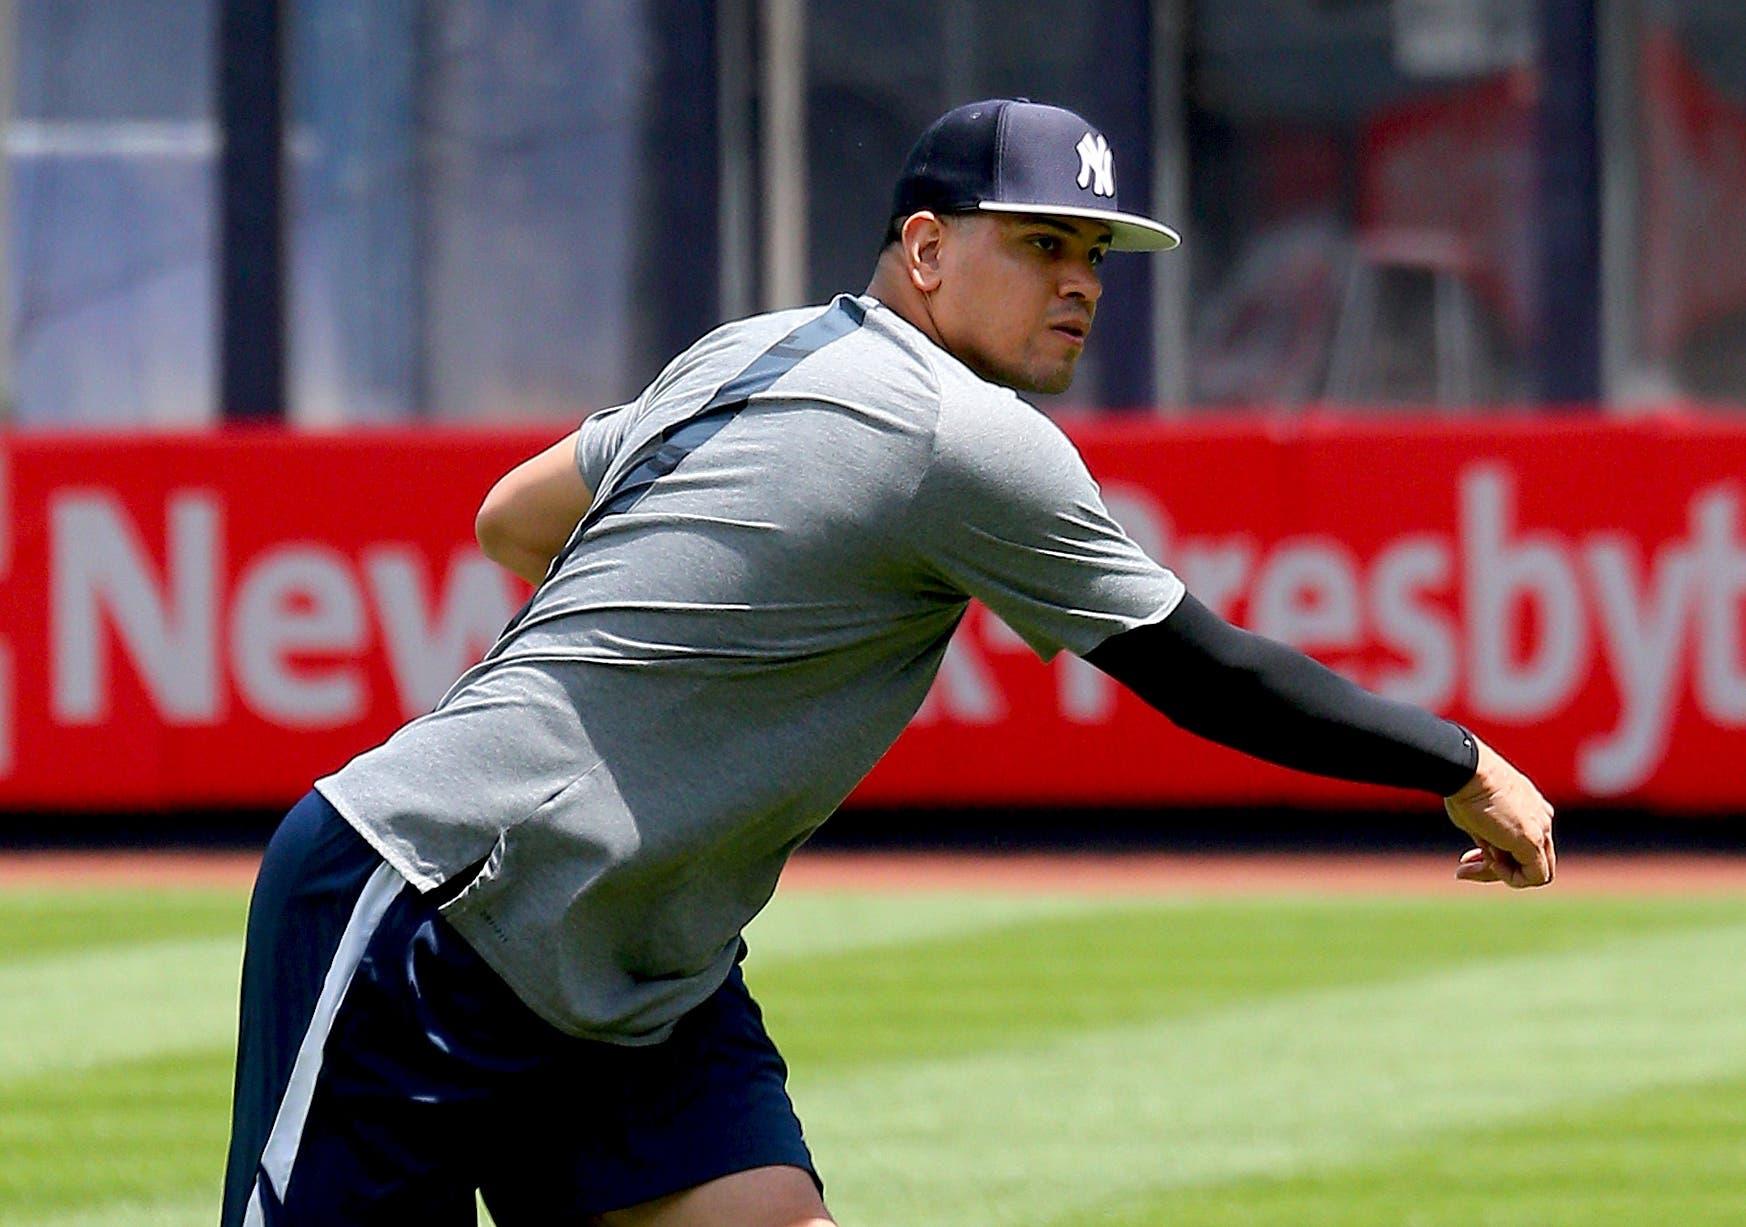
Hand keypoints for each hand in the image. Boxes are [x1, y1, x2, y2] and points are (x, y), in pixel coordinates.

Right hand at [1443, 736, 1554, 888]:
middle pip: (1529, 860)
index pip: (1520, 844)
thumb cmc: (1464, 786)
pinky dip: (1511, 878)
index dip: (1494, 856)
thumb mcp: (1477, 816)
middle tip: (1463, 869)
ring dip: (1499, 875)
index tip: (1467, 856)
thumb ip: (1488, 836)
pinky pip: (1535, 876)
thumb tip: (1488, 854)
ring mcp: (1541, 830)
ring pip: (1534, 871)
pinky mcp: (1533, 841)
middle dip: (1496, 869)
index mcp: (1530, 808)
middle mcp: (1542, 819)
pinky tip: (1491, 861)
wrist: (1466, 771)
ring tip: (1469, 865)